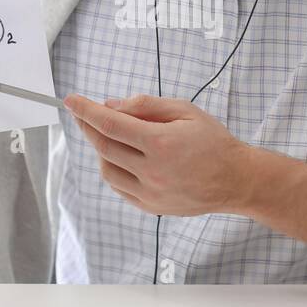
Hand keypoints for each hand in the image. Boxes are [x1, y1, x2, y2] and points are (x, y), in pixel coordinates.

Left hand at [62, 92, 250, 216]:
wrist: (236, 180)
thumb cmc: (213, 141)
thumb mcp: (185, 111)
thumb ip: (147, 105)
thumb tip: (112, 106)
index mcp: (161, 143)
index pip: (111, 124)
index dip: (86, 110)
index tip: (71, 100)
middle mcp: (152, 171)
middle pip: (104, 146)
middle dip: (88, 127)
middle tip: (83, 114)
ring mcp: (150, 192)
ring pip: (107, 170)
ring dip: (101, 150)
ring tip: (112, 136)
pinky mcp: (151, 207)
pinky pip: (119, 187)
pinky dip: (113, 169)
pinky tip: (122, 157)